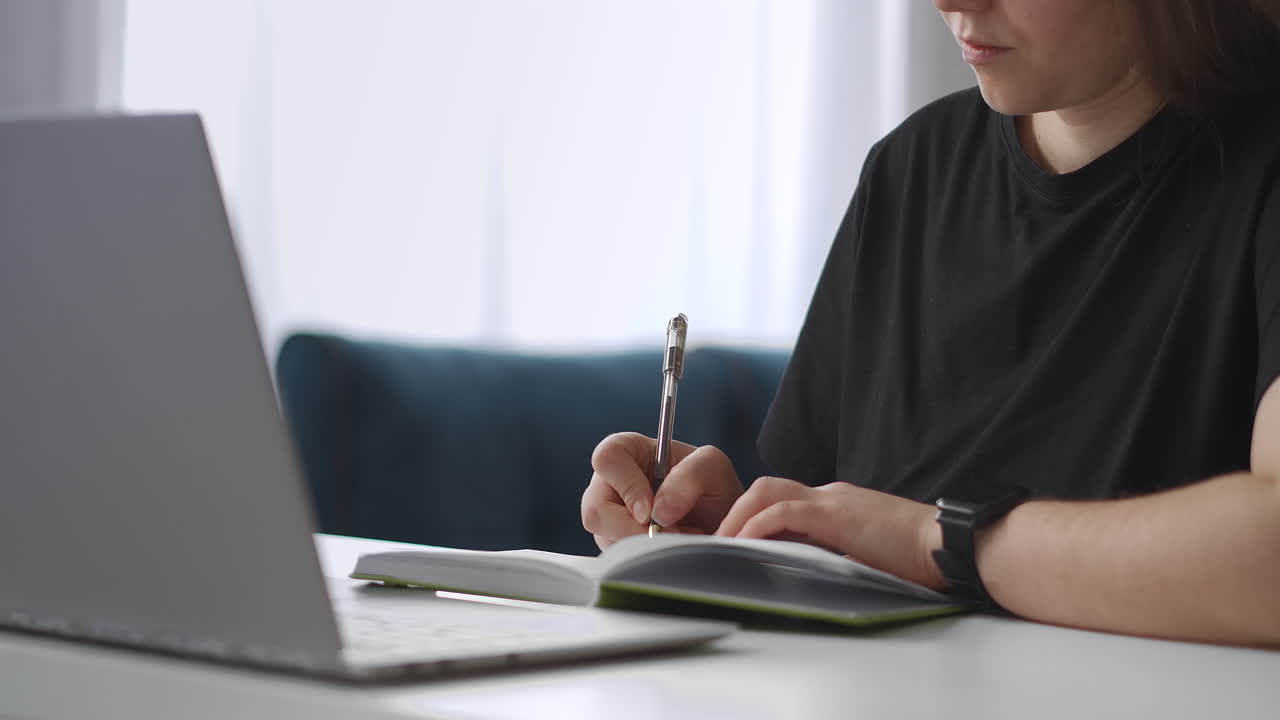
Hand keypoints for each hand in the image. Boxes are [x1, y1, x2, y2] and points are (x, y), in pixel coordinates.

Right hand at [582, 432, 743, 549]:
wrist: (720, 522)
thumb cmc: (711, 486)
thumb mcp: (712, 467)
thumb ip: (689, 477)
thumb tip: (658, 511)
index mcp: (628, 452)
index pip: (607, 459)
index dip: (627, 486)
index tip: (651, 511)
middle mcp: (610, 484)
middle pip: (595, 508)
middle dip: (631, 529)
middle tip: (667, 534)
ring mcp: (609, 517)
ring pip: (604, 537)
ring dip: (643, 545)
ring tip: (676, 537)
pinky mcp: (614, 544)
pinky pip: (616, 558)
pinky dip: (644, 558)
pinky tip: (667, 549)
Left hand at [715, 477, 946, 588]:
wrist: (948, 545)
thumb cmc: (917, 558)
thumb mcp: (865, 554)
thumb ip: (835, 554)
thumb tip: (802, 575)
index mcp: (836, 504)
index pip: (781, 500)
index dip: (751, 518)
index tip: (732, 545)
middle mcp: (829, 494)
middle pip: (765, 488)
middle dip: (735, 512)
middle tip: (716, 543)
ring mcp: (832, 500)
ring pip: (766, 492)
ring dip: (738, 517)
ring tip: (720, 544)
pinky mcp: (836, 513)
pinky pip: (784, 510)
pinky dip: (757, 525)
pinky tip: (743, 543)